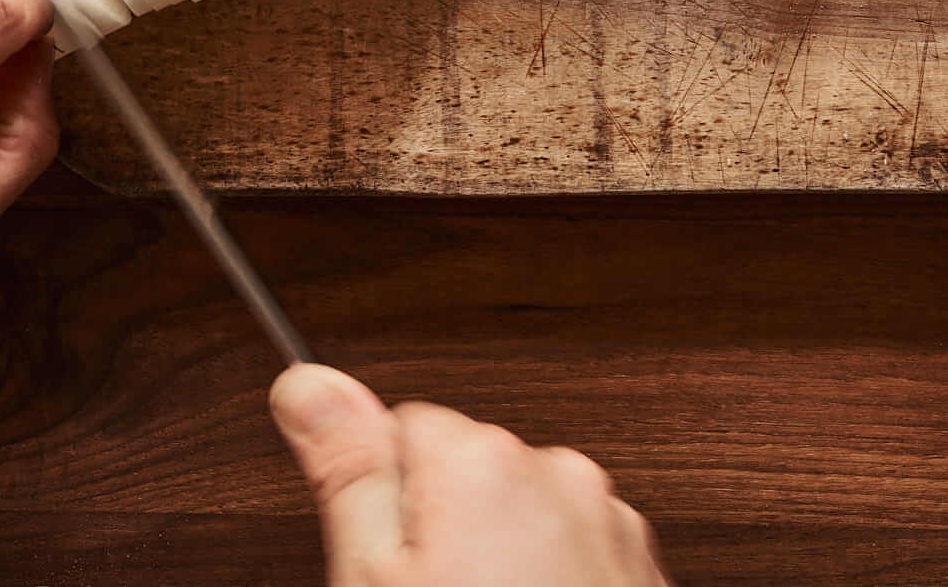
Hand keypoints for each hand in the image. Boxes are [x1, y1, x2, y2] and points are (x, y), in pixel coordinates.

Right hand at [271, 363, 668, 586]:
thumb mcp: (372, 581)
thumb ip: (347, 469)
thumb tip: (309, 381)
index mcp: (482, 460)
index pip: (401, 427)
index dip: (380, 502)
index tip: (384, 561)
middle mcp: (557, 474)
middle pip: (467, 471)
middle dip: (442, 529)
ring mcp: (608, 523)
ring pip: (521, 515)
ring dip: (500, 560)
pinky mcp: (638, 568)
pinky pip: (571, 553)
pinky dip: (547, 584)